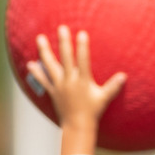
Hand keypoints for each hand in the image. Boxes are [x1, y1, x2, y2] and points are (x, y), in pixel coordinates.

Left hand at [31, 27, 125, 154]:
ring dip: (44, 51)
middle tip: (61, 27)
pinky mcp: (53, 91)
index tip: (82, 33)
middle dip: (63, 42)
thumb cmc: (92, 111)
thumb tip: (124, 76)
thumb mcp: (104, 98)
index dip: (82, 46)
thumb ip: (113, 86)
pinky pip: (43, 80)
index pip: (83, 60)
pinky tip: (30, 63)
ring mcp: (59, 85)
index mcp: (83, 80)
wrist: (77, 126)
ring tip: (40, 38)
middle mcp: (70, 80)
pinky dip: (36, 72)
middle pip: (65, 57)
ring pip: (50, 65)